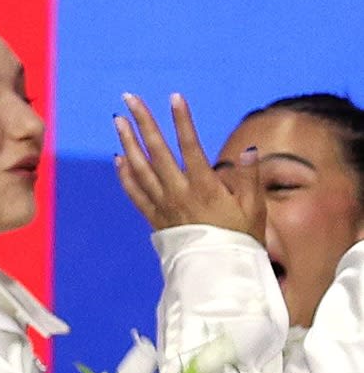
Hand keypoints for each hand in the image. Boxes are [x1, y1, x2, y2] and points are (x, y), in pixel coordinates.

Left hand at [115, 92, 265, 237]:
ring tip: (118, 120)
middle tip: (130, 98)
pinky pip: (135, 193)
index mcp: (206, 187)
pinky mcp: (154, 218)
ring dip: (127, 142)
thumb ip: (250, 178)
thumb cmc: (241, 240)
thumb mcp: (254, 209)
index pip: (191, 146)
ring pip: (140, 169)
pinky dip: (124, 175)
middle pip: (157, 151)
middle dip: (144, 122)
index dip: (182, 121)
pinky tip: (118, 158)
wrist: (218, 274)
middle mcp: (179, 193)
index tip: (175, 97)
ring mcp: (163, 205)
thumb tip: (252, 149)